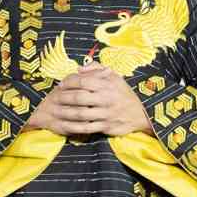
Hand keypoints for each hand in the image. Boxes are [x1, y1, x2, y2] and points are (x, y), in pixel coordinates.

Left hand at [25, 64, 152, 136]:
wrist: (141, 113)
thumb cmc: (123, 93)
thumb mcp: (114, 76)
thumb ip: (96, 68)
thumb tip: (79, 69)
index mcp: (107, 85)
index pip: (82, 81)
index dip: (68, 82)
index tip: (61, 85)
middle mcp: (106, 99)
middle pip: (78, 97)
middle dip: (64, 97)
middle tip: (55, 98)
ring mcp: (105, 114)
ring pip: (80, 114)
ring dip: (65, 113)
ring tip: (56, 111)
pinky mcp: (105, 126)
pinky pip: (86, 128)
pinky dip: (74, 126)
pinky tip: (66, 124)